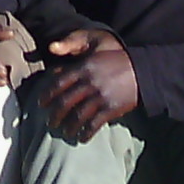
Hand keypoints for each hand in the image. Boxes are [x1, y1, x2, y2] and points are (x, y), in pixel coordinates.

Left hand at [40, 27, 137, 141]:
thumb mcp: (96, 45)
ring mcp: (100, 97)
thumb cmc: (117, 57)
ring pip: (77, 116)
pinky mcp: (111, 109)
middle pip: (64, 102)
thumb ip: (73, 47)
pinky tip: (81, 138)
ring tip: (64, 132)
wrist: (143, 70)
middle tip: (50, 122)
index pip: (59, 83)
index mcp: (84, 67)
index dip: (47, 95)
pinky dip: (85, 133)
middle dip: (54, 115)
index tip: (41, 103)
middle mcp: (89, 83)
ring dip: (68, 126)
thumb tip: (53, 57)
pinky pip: (93, 124)